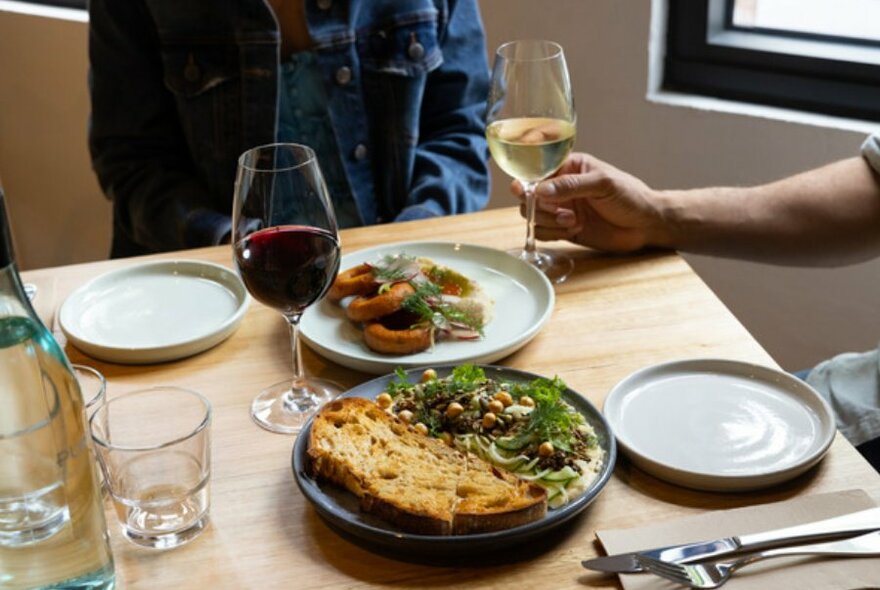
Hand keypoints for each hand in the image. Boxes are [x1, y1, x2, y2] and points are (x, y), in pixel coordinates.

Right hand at [514, 152, 665, 252]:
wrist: (646, 225)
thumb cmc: (630, 195)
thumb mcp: (602, 184)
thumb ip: (570, 186)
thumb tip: (540, 190)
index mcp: (569, 168)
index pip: (538, 171)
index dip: (526, 181)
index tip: (522, 190)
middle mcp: (561, 188)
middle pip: (529, 196)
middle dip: (538, 206)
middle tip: (557, 211)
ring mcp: (561, 209)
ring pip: (533, 216)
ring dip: (547, 221)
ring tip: (572, 221)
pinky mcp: (565, 230)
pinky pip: (543, 232)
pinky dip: (552, 233)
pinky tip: (573, 229)